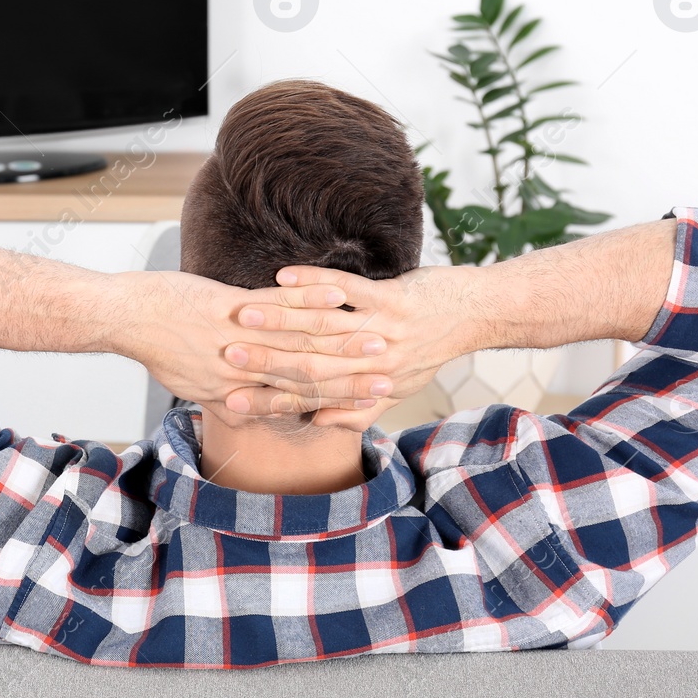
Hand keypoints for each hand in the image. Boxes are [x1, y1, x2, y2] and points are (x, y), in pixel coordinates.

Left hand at [110, 269, 394, 411]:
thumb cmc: (157, 346)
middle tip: (392, 374)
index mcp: (235, 393)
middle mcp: (242, 374)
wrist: (126, 318)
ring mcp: (239, 341)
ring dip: (343, 338)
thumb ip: (224, 398)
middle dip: (353, 376)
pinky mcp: (231, 310)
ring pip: (300, 343)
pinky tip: (338, 293)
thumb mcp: (192, 384)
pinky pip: (278, 306)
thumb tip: (243, 410)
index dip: (336, 403)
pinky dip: (310, 298)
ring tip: (380, 335)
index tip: (371, 402)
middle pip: (307, 377)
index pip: (296, 402)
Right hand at [220, 263, 479, 426]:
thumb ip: (356, 410)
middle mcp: (375, 366)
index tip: (228, 400)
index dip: (268, 401)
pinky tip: (283, 276)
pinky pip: (346, 289)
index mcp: (370, 389)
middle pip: (309, 366)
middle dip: (262, 362)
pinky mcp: (392, 299)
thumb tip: (315, 422)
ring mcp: (384, 331)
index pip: (310, 399)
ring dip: (279, 319)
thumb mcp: (396, 387)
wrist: (474, 314)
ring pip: (321, 328)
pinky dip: (313, 282)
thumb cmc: (430, 349)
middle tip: (224, 356)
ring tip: (241, 315)